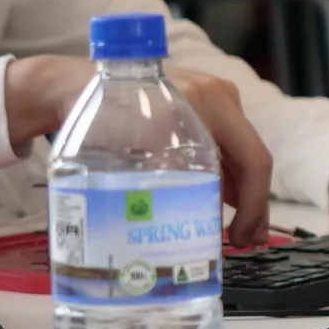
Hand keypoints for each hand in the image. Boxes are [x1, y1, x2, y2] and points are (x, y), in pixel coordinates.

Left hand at [4, 55, 271, 247]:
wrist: (73, 88)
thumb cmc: (101, 119)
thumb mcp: (142, 158)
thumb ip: (182, 187)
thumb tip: (207, 227)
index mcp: (214, 105)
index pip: (254, 160)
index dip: (255, 205)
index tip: (242, 237)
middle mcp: (221, 99)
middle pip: (250, 158)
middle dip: (252, 203)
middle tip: (247, 240)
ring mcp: (213, 100)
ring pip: (237, 154)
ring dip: (240, 192)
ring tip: (237, 228)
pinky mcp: (199, 107)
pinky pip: (221, 146)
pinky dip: (223, 176)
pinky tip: (219, 202)